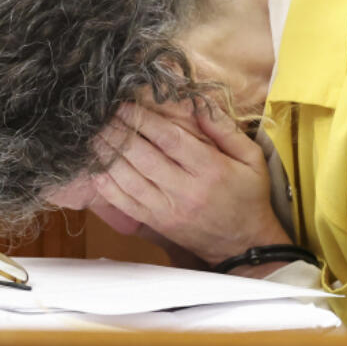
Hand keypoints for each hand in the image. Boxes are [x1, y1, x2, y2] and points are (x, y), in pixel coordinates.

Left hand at [90, 98, 289, 266]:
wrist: (243, 243)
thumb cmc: (249, 196)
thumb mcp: (252, 158)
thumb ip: (226, 130)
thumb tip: (198, 103)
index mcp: (210, 169)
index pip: (170, 139)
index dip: (144, 119)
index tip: (126, 104)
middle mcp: (186, 190)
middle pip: (143, 156)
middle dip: (119, 132)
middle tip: (102, 115)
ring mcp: (168, 209)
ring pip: (129, 179)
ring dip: (108, 155)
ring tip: (94, 135)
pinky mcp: (156, 222)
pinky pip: (124, 202)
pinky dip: (106, 185)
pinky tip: (96, 168)